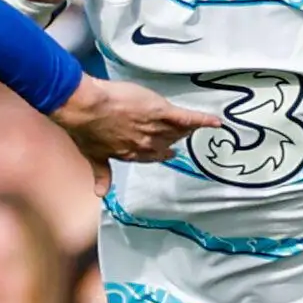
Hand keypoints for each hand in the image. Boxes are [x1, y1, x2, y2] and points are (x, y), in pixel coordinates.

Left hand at [52, 76, 219, 182]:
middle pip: (166, 142)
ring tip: (197, 125)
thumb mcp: (93, 156)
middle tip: (183, 134)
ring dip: (187, 128)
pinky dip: (202, 120)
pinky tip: (216, 121)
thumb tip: (100, 194)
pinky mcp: (161, 112)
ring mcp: (155, 127)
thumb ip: (101, 174)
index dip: (160, 154)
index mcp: (131, 154)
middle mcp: (146, 144)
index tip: (168, 153)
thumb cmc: (86, 129)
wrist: (87, 108)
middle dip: (174, 138)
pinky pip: (186, 118)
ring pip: (176, 130)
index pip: (151, 156)